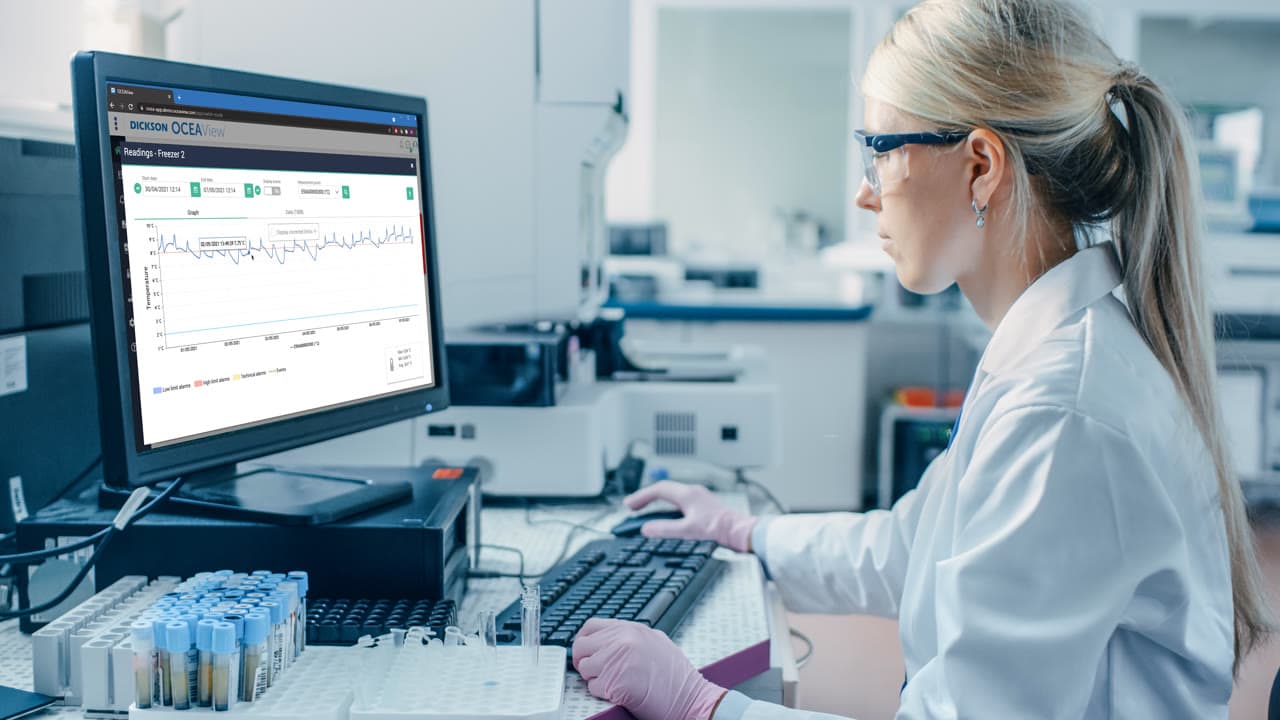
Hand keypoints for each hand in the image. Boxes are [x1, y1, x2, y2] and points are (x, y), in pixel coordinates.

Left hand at [572, 618, 725, 719]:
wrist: (692, 699)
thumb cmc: (677, 678)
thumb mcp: (655, 642)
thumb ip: (630, 637)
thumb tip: (605, 641)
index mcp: (632, 628)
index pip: (591, 626)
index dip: (585, 641)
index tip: (587, 652)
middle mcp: (623, 640)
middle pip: (582, 646)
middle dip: (585, 662)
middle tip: (595, 672)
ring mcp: (618, 659)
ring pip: (585, 668)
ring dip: (594, 678)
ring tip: (615, 683)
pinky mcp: (615, 682)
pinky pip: (593, 687)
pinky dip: (602, 693)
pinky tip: (620, 693)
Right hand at [625, 480, 756, 552]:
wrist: (741, 532)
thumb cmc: (719, 529)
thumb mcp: (688, 531)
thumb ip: (665, 529)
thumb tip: (646, 529)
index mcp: (687, 494)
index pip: (658, 490)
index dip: (641, 497)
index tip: (629, 505)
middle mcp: (693, 493)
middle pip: (664, 490)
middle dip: (646, 497)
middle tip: (633, 507)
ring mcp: (699, 499)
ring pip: (672, 495)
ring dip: (657, 502)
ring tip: (645, 511)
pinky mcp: (704, 507)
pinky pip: (680, 502)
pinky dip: (668, 507)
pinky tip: (666, 517)